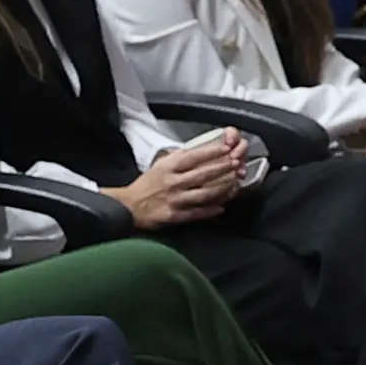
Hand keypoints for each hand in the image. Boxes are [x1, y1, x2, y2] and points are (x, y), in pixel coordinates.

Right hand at [118, 135, 246, 230]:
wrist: (129, 206)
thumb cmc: (146, 185)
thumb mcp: (159, 165)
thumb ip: (177, 158)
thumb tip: (195, 150)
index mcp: (168, 167)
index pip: (194, 156)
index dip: (212, 152)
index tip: (225, 149)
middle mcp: (173, 182)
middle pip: (203, 174)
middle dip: (222, 168)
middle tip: (236, 164)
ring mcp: (175, 199)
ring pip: (204, 194)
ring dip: (221, 189)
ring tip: (233, 184)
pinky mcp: (175, 215)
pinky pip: (197, 212)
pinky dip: (210, 210)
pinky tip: (221, 208)